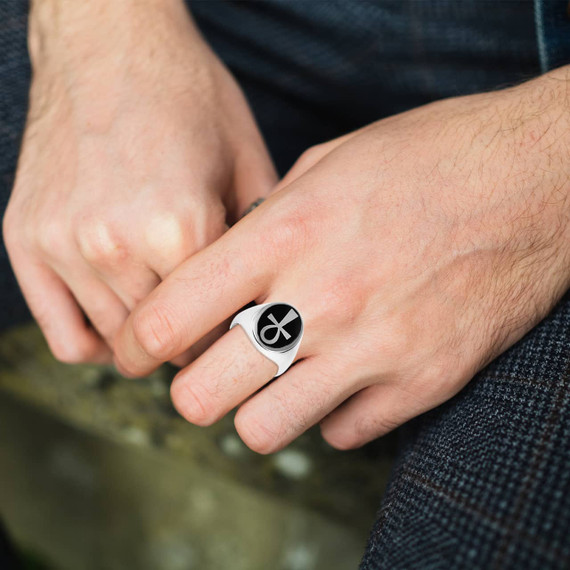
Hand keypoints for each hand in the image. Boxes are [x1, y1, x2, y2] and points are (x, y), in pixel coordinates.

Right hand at [2, 0, 275, 363]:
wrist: (109, 39)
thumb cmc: (187, 95)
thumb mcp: (247, 159)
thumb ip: (257, 235)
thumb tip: (263, 292)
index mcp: (180, 225)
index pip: (213, 327)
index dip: (231, 335)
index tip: (237, 331)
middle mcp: (115, 243)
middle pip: (165, 343)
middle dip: (193, 342)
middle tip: (206, 328)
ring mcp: (64, 244)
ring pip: (117, 341)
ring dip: (147, 342)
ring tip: (168, 322)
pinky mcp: (26, 239)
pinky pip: (62, 332)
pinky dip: (94, 342)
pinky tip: (119, 320)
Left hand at [113, 70, 569, 452]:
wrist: (535, 178)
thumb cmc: (428, 158)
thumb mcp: (327, 166)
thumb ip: (266, 224)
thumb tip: (229, 272)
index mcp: (284, 235)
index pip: (170, 318)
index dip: (141, 342)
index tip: (147, 347)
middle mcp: (321, 299)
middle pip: (204, 395)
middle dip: (195, 390)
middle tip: (211, 372)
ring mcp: (374, 349)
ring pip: (266, 431)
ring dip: (258, 412)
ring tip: (276, 383)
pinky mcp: (423, 382)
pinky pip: (345, 434)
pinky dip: (333, 414)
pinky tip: (346, 379)